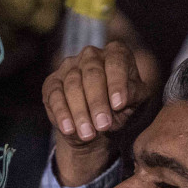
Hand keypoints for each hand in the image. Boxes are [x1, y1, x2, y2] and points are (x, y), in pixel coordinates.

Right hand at [43, 41, 148, 186]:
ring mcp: (69, 67)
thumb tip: (121, 99)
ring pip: (72, 85)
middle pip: (92, 73)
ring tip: (88, 134)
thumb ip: (133, 95)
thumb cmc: (120, 107)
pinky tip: (69, 130)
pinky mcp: (52, 83)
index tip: (118, 105)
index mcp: (115, 53)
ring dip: (80, 112)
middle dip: (97, 102)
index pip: (116, 62)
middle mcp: (91, 55)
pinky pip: (54, 96)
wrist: (97, 124)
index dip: (117, 83)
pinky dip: (62, 114)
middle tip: (103, 125)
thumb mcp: (135, 102)